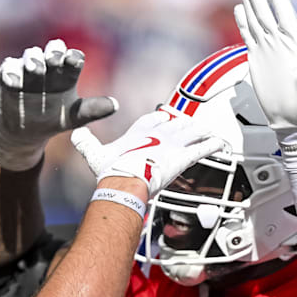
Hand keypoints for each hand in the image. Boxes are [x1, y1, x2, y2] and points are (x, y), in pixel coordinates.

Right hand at [0, 39, 117, 170]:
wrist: (24, 133)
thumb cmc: (52, 121)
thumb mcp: (74, 117)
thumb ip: (93, 110)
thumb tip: (115, 105)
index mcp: (66, 74)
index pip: (72, 59)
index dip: (73, 58)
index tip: (75, 61)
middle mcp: (48, 68)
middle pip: (52, 51)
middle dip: (54, 52)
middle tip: (56, 58)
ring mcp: (27, 71)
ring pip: (31, 55)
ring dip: (33, 60)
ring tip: (36, 69)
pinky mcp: (8, 77)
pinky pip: (8, 68)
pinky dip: (11, 72)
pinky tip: (14, 81)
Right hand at [71, 109, 226, 197]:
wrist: (126, 180)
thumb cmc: (111, 170)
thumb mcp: (94, 154)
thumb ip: (86, 143)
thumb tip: (75, 134)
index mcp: (138, 131)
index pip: (152, 119)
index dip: (159, 118)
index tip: (163, 116)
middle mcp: (158, 134)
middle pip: (175, 124)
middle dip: (183, 124)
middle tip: (190, 124)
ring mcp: (172, 144)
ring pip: (191, 133)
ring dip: (199, 131)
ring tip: (207, 131)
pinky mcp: (183, 157)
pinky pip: (202, 148)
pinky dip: (212, 145)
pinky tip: (221, 143)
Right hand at [234, 0, 296, 140]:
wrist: (291, 121)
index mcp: (294, 49)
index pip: (285, 18)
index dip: (278, 1)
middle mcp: (280, 45)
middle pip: (268, 14)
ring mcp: (268, 50)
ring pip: (257, 21)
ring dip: (251, 2)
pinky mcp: (258, 59)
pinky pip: (249, 36)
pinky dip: (243, 22)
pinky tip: (239, 9)